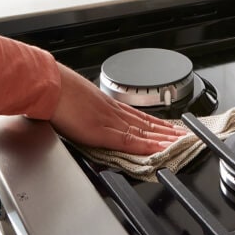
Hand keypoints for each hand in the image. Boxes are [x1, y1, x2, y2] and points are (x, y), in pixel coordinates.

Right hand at [49, 64, 187, 154]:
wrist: (50, 86)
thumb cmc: (58, 92)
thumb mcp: (80, 98)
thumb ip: (89, 108)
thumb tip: (90, 113)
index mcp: (107, 105)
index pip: (138, 117)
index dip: (157, 124)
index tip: (170, 128)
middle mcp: (113, 112)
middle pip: (146, 125)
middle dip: (167, 132)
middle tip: (185, 137)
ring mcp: (110, 122)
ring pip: (144, 132)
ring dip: (164, 138)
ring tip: (180, 143)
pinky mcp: (102, 132)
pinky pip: (130, 141)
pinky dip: (147, 146)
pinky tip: (159, 149)